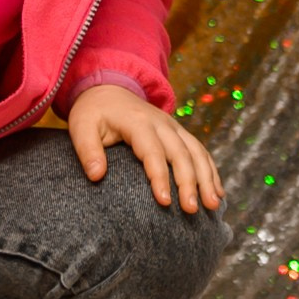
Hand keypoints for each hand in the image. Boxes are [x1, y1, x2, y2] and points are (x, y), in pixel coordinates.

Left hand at [66, 85, 221, 213]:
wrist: (108, 88)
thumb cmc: (93, 112)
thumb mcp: (81, 126)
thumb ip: (87, 150)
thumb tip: (96, 176)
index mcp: (137, 122)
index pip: (152, 152)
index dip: (159, 177)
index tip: (164, 202)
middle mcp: (161, 123)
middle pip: (181, 153)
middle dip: (189, 182)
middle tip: (191, 210)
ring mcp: (173, 127)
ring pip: (196, 152)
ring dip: (207, 178)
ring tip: (213, 205)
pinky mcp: (179, 132)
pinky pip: (200, 151)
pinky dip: (211, 171)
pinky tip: (217, 192)